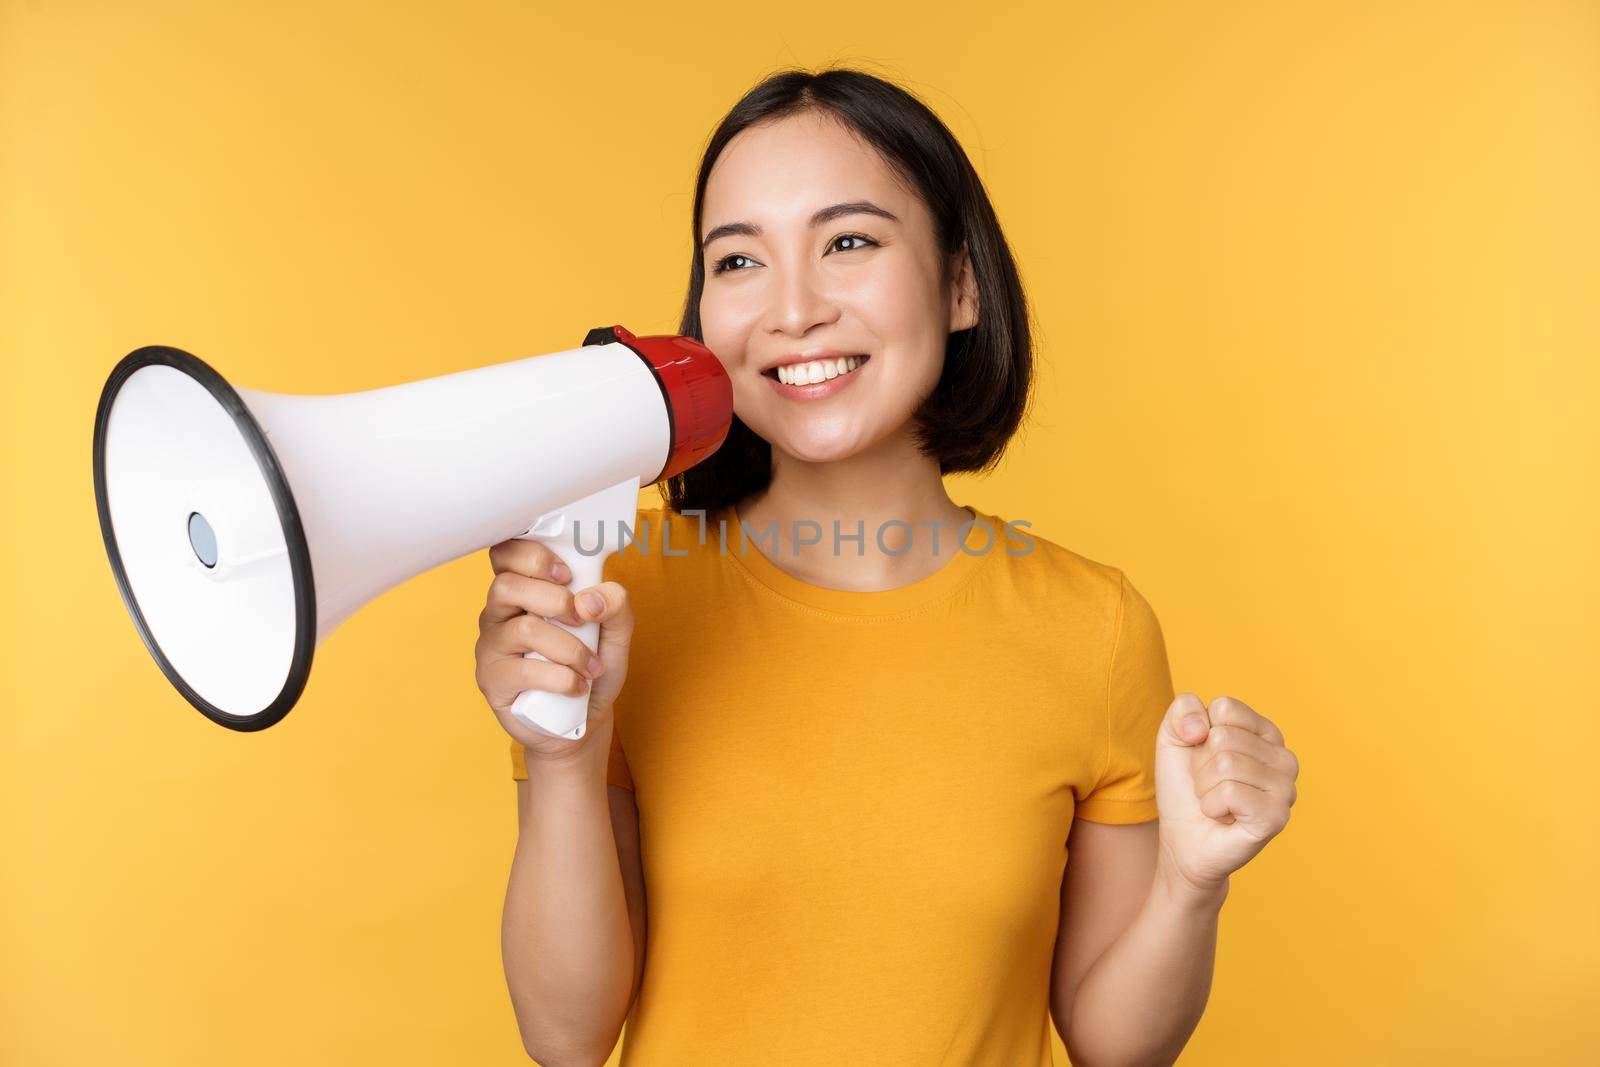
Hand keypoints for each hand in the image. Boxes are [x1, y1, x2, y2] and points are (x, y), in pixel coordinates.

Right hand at [474, 537, 635, 764]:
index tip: (566, 574)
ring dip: (569, 648)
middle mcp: (500, 613)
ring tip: (590, 666)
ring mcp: (492, 647)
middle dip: (555, 599)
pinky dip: (561, 678)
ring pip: (523, 628)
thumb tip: (588, 599)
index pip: (505, 553)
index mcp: (524, 590)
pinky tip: (576, 686)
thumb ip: (615, 603)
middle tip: (583, 620)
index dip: (532, 555)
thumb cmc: (591, 667)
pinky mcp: (492, 680)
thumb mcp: (616, 631)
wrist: (584, 719)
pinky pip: (523, 670)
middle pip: (508, 585)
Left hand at [1154, 692, 1298, 898]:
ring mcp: (1285, 788)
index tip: (1204, 757)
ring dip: (1205, 787)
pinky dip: (1212, 805)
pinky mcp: (1277, 816)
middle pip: (1223, 736)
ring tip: (1216, 802)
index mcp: (1265, 732)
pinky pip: (1231, 792)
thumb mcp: (1173, 739)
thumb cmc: (1185, 789)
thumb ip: (1183, 709)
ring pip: (1226, 763)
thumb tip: (1202, 726)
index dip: (1200, 734)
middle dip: (1202, 764)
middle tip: (1209, 786)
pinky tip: (1223, 817)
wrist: (1182, 840)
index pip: (1225, 708)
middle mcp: (1284, 757)